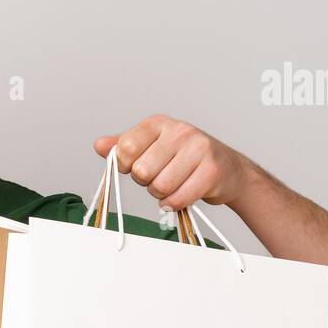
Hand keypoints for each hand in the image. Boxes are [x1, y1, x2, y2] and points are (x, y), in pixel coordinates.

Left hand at [94, 115, 251, 209]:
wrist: (228, 170)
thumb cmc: (183, 159)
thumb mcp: (151, 147)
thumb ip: (123, 146)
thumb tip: (99, 146)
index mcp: (158, 123)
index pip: (125, 147)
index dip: (125, 165)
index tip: (136, 166)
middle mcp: (180, 131)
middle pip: (141, 171)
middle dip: (146, 182)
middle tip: (159, 177)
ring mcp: (199, 149)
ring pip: (159, 187)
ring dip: (161, 194)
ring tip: (172, 185)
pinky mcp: (212, 171)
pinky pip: (178, 198)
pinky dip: (174, 204)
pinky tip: (180, 196)